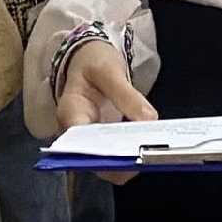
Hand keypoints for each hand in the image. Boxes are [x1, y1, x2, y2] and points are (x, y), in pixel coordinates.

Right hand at [56, 39, 155, 184]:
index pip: (80, 144)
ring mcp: (89, 139)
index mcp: (70, 113)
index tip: (127, 153)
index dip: (102, 154)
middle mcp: (75, 134)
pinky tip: (148, 145)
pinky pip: (116, 154)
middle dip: (119, 162)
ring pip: (106, 163)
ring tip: (150, 152)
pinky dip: (131, 153)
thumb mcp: (109, 69)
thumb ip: (127, 94)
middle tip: (145, 155)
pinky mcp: (103, 140)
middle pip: (93, 160)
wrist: (89, 58)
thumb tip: (149, 120)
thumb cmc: (93, 61)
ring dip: (128, 161)